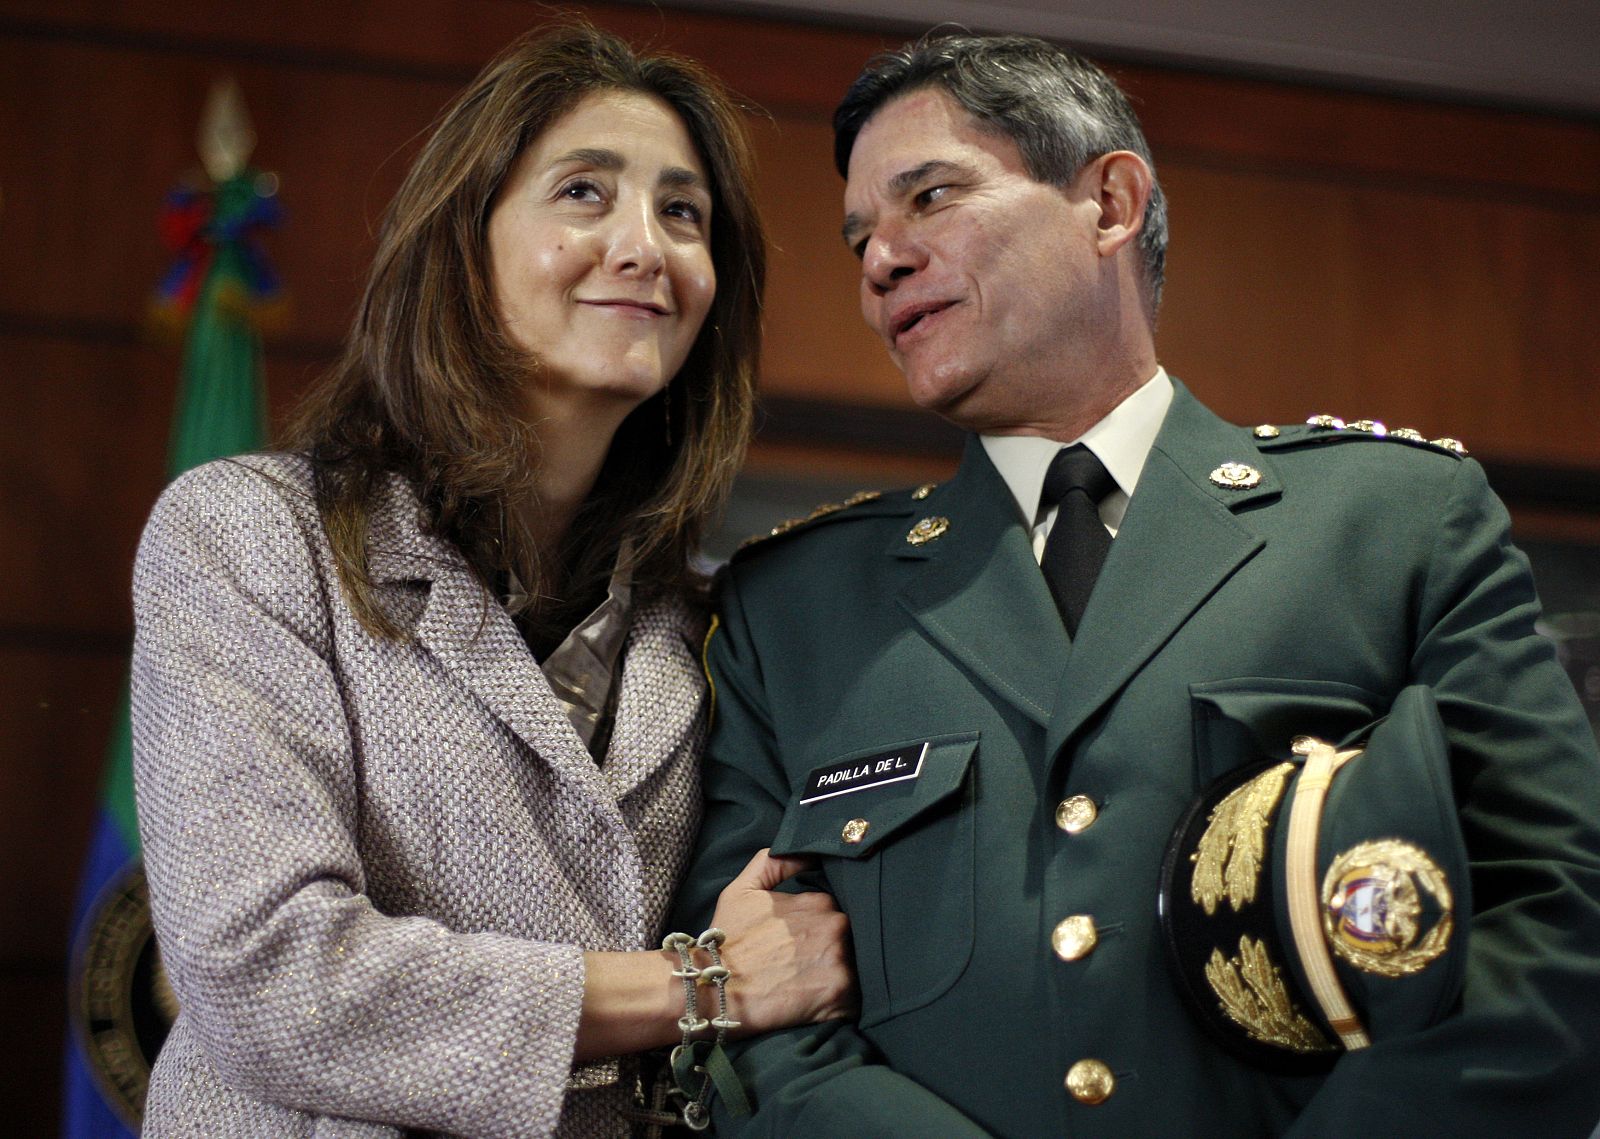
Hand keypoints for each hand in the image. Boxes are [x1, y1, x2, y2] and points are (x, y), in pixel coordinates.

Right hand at [709, 848, 856, 1034]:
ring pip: (854, 968)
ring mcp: (840, 961)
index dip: (818, 930)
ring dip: (838, 975)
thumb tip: (809, 856)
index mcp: (820, 902)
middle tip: (805, 967)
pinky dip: (841, 1003)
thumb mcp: (743, 889)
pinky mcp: (840, 994)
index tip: (801, 944)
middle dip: (832, 951)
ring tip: (810, 986)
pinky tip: (818, 1004)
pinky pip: (854, 1000)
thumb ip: (775, 863)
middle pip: (849, 940)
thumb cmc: (728, 940)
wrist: (716, 989)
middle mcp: (835, 926)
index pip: (835, 914)